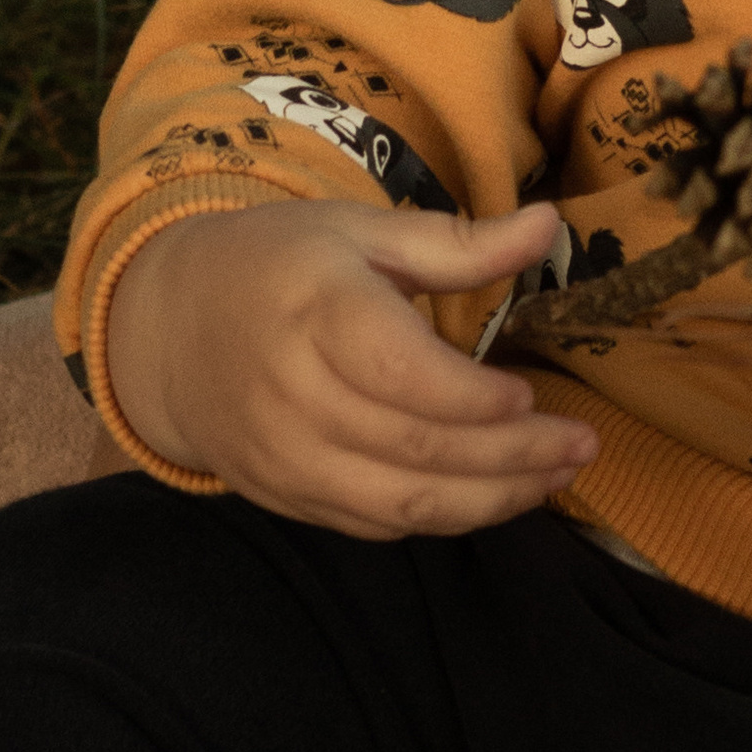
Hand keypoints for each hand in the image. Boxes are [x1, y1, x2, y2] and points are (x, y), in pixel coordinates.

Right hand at [103, 197, 600, 539]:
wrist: (170, 327)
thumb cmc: (280, 265)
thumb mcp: (359, 231)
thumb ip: (458, 242)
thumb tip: (550, 225)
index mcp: (315, 312)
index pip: (404, 377)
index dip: (478, 400)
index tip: (531, 395)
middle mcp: (292, 394)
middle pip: (416, 449)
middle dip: (512, 457)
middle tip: (580, 446)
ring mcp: (283, 456)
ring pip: (400, 505)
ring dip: (490, 503)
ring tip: (553, 479)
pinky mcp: (283, 495)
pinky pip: (372, 525)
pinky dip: (439, 519)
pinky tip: (489, 496)